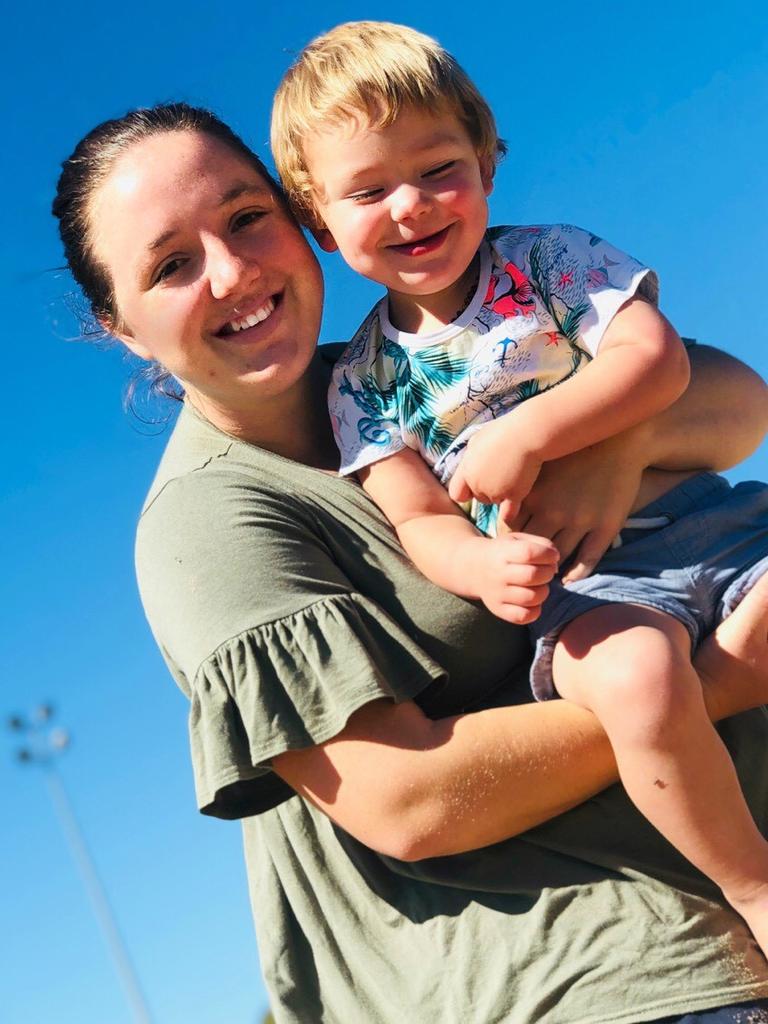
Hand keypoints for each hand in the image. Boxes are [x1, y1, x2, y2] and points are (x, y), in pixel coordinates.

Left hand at [448, 419, 542, 516]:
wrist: (526, 434)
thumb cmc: (503, 432)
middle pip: (479, 498)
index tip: (473, 486)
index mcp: (466, 470)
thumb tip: (470, 463)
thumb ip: (471, 457)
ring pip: (495, 502)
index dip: (465, 491)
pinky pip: (508, 513)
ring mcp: (494, 491)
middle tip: (502, 474)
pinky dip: (509, 514)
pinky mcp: (512, 495)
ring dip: (502, 495)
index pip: (457, 493)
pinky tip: (510, 517)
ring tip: (514, 476)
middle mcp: (477, 483)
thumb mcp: (478, 440)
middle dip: (488, 490)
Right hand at [471, 533, 558, 623]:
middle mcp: (497, 574)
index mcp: (501, 552)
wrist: (473, 568)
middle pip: (532, 576)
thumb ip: (540, 545)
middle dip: (548, 572)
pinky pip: (524, 617)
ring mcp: (497, 594)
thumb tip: (555, 563)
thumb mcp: (517, 540)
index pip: (528, 553)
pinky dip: (535, 610)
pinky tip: (532, 600)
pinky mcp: (498, 610)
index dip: (548, 554)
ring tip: (538, 585)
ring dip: (544, 591)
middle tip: (547, 570)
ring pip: (532, 597)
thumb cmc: (503, 552)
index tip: (552, 555)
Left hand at [502, 433, 644, 581]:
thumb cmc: (575, 451)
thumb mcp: (542, 465)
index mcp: (535, 496)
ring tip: (544, 576)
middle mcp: (554, 511)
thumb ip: (521, 486)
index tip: (509, 551)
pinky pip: (587, 560)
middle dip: (525, 562)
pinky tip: (568, 578)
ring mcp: (581, 521)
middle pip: (530, 548)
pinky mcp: (605, 527)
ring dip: (549, 570)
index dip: (507, 545)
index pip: (510, 532)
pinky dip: (575, 574)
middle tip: (523, 570)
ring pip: (557, 557)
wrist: (619, 441)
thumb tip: (500, 504)